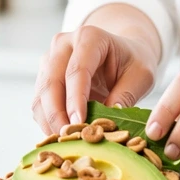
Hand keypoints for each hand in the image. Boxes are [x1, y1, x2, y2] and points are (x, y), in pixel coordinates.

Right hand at [31, 25, 159, 134]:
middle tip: (68, 138)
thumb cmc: (132, 62)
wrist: (121, 53)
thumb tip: (108, 121)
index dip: (75, 98)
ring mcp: (49, 59)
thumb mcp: (141, 76)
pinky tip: (60, 137)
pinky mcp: (43, 77)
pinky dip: (46, 122)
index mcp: (89, 37)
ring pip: (40, 94)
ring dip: (49, 120)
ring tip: (64, 142)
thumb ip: (126, 95)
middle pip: (51, 81)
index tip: (79, 123)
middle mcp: (63, 44)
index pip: (77, 70)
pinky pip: (39, 103)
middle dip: (57, 113)